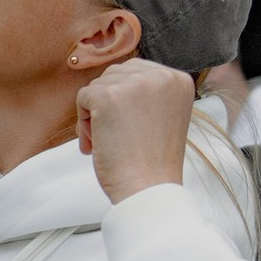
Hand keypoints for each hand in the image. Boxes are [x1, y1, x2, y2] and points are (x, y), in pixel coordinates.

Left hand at [75, 59, 194, 203]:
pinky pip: (83, 98)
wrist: (148, 189)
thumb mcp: (162, 115)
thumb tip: (112, 80)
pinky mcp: (108, 95)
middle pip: (114, 75)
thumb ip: (146, 93)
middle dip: (108, 105)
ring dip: (95, 115)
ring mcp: (134, 83)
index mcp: (178, 79)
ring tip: (109, 142)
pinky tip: (98, 143)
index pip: (135, 72)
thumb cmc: (152, 161)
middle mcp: (160, 76)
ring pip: (97, 86)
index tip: (131, 128)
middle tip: (116, 137)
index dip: (124, 101)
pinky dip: (84, 122)